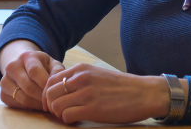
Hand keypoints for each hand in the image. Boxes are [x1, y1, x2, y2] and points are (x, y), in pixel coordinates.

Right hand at [0, 40, 64, 110]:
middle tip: (51, 102)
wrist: (23, 65)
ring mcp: (5, 80)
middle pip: (28, 86)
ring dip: (36, 104)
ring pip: (21, 97)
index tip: (53, 92)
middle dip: (41, 97)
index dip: (44, 83)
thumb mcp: (51, 63)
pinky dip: (28, 107)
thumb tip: (59, 84)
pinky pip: (16, 104)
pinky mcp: (2, 93)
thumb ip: (58, 71)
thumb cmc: (42, 65)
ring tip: (45, 104)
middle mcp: (12, 66)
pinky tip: (36, 104)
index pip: (34, 71)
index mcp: (26, 56)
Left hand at [42, 63, 169, 123]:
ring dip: (58, 114)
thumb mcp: (97, 74)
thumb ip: (80, 78)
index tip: (52, 103)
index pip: (51, 80)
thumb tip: (63, 88)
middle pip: (50, 93)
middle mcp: (81, 78)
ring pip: (56, 105)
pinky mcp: (92, 109)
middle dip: (50, 105)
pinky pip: (67, 116)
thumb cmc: (121, 86)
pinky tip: (76, 120)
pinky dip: (67, 120)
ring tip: (68, 117)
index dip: (48, 94)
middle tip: (58, 113)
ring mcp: (86, 93)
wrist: (142, 93)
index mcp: (81, 69)